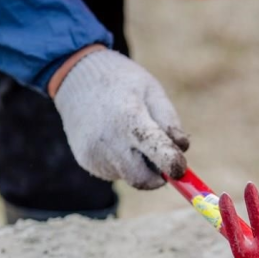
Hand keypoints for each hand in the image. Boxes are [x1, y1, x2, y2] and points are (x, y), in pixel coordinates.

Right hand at [52, 47, 188, 189]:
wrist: (75, 78)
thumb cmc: (121, 82)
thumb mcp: (152, 91)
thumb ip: (169, 120)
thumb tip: (182, 149)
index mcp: (130, 119)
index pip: (157, 151)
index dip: (174, 164)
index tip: (181, 169)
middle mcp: (109, 141)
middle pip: (142, 179)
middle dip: (157, 175)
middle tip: (162, 158)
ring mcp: (95, 154)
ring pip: (128, 176)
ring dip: (138, 166)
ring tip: (129, 136)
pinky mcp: (86, 161)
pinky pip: (113, 172)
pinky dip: (121, 163)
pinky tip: (114, 140)